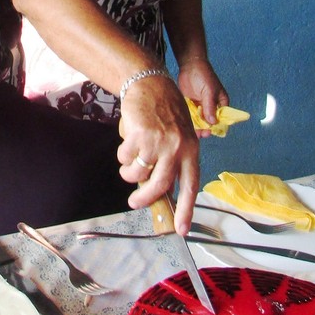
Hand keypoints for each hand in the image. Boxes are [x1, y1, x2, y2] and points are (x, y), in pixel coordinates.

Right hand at [115, 72, 199, 234]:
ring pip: (138, 173)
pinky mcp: (139, 135)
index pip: (191, 186)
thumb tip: (161, 189)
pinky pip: (125, 157)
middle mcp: (176, 148)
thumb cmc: (166, 112)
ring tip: (129, 165)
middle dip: (144, 199)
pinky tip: (128, 143)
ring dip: (129, 173)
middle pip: (159, 185)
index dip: (186, 210)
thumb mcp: (180, 135)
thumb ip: (175, 160)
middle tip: (135, 204)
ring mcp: (158, 142)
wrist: (151, 85)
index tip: (181, 230)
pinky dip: (122, 155)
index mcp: (191, 150)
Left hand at [177, 59, 228, 132]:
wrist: (189, 66)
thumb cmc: (204, 75)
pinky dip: (189, 122)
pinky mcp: (191, 106)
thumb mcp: (209, 91)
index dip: (217, 127)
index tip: (210, 132)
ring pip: (200, 121)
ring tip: (193, 133)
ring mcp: (201, 107)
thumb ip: (210, 106)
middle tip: (201, 134)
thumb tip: (213, 122)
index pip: (222, 119)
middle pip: (210, 122)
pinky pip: (191, 117)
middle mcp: (211, 107)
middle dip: (206, 129)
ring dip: (197, 128)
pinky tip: (186, 127)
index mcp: (221, 103)